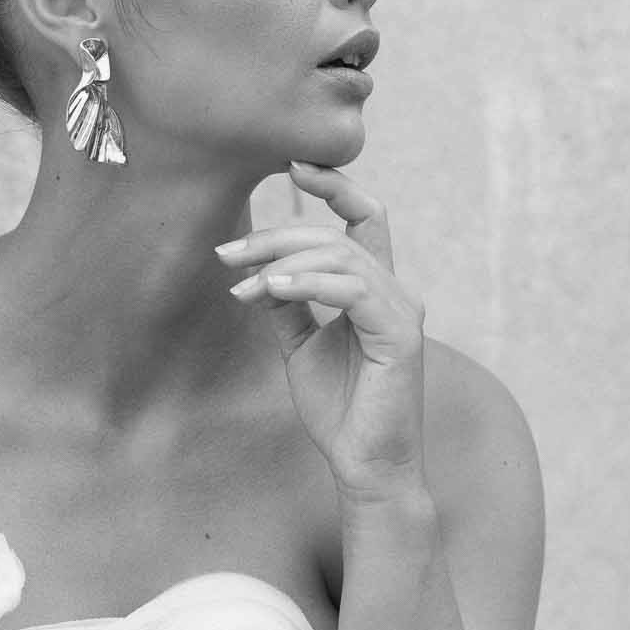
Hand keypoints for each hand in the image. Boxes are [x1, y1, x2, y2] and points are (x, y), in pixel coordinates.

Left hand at [215, 162, 426, 498]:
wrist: (363, 464)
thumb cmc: (339, 408)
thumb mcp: (300, 346)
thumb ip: (287, 305)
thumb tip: (258, 272)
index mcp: (375, 288)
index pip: (364, 217)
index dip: (334, 186)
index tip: (293, 165)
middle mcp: (396, 290)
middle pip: (336, 235)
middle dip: (276, 236)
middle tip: (227, 253)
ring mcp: (402, 309)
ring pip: (341, 256)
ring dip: (282, 261)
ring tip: (242, 280)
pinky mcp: (400, 334)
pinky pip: (352, 289)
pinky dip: (308, 284)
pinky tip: (272, 290)